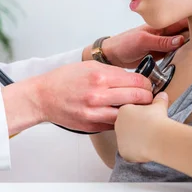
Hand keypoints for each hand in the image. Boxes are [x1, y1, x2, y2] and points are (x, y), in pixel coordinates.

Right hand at [33, 61, 153, 132]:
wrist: (43, 97)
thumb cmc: (64, 80)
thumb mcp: (89, 66)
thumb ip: (112, 72)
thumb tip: (133, 78)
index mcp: (100, 76)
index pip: (136, 81)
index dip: (147, 83)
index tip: (148, 85)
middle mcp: (98, 95)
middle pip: (137, 98)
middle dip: (147, 97)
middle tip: (148, 97)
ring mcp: (94, 112)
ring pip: (128, 115)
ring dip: (136, 111)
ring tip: (137, 108)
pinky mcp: (91, 125)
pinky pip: (114, 124)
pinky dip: (121, 120)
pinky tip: (121, 115)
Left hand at [90, 19, 188, 67]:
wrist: (113, 55)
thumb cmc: (124, 43)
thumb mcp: (143, 41)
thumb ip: (161, 41)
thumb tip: (180, 40)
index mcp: (161, 25)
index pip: (182, 21)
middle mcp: (165, 33)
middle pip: (185, 31)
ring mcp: (164, 43)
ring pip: (182, 42)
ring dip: (190, 45)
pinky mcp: (162, 53)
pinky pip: (175, 53)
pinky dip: (182, 55)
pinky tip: (190, 57)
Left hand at [114, 92, 171, 162]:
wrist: (158, 138)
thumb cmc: (157, 120)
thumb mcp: (160, 106)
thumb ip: (159, 100)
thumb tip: (163, 95)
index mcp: (123, 110)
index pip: (129, 112)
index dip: (139, 116)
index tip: (147, 119)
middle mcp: (118, 124)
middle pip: (126, 126)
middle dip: (136, 128)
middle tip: (148, 130)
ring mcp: (119, 139)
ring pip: (127, 139)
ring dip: (135, 140)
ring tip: (149, 140)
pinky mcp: (123, 151)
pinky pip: (129, 151)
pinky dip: (136, 152)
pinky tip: (146, 149)